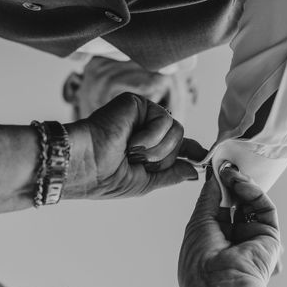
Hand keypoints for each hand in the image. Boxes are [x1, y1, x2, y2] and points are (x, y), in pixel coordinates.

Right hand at [64, 92, 205, 198]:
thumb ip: (171, 174)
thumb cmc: (104, 178)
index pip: (176, 146)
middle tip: (135, 161)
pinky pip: (164, 121)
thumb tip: (194, 171)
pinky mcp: (137, 103)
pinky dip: (150, 136)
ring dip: (155, 150)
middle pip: (180, 140)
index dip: (192, 150)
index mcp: (146, 148)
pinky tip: (130, 140)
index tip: (203, 156)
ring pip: (176, 131)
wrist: (82, 164)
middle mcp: (146, 129)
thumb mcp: (144, 183)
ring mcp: (142, 115)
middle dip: (162, 158)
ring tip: (130, 151)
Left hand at [178, 164, 282, 286]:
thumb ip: (210, 197)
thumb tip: (214, 176)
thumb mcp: (199, 222)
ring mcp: (254, 239)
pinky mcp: (271, 237)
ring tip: (230, 171)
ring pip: (252, 204)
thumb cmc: (200, 262)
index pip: (220, 209)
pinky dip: (253, 192)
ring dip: (241, 185)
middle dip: (231, 184)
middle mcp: (236, 241)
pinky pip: (264, 208)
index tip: (215, 170)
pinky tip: (239, 182)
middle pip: (238, 204)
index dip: (219, 189)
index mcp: (215, 242)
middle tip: (225, 165)